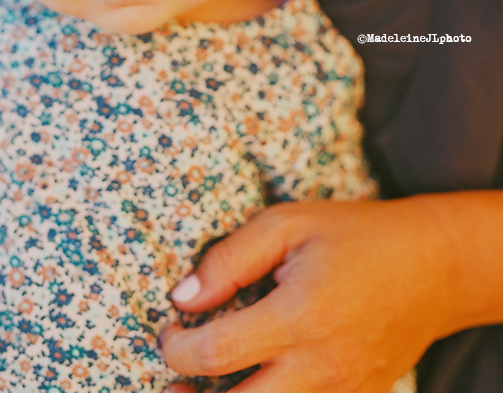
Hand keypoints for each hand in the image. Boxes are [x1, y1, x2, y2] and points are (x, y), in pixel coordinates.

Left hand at [162, 198, 455, 392]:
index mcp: (301, 317)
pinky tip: (255, 379)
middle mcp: (322, 367)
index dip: (175, 349)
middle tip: (173, 379)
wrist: (432, 267)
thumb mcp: (287, 223)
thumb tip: (183, 298)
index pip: (216, 354)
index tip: (168, 331)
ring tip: (202, 385)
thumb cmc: (355, 236)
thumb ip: (229, 260)